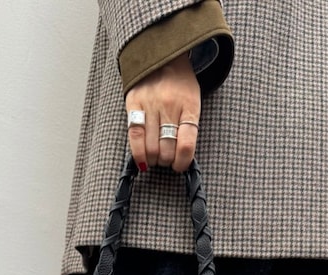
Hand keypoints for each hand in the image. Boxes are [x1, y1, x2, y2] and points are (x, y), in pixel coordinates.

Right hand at [125, 52, 200, 172]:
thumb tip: (181, 157)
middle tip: (166, 159)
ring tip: (155, 158)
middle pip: (167, 149)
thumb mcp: (193, 102)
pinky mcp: (134, 103)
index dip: (182, 162)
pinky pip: (134, 135)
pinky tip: (142, 161)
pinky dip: (138, 154)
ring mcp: (151, 104)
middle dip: (167, 161)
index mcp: (189, 106)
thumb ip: (188, 127)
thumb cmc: (180, 85)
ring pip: (151, 147)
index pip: (186, 144)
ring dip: (153, 160)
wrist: (163, 55)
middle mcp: (169, 105)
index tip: (179, 166)